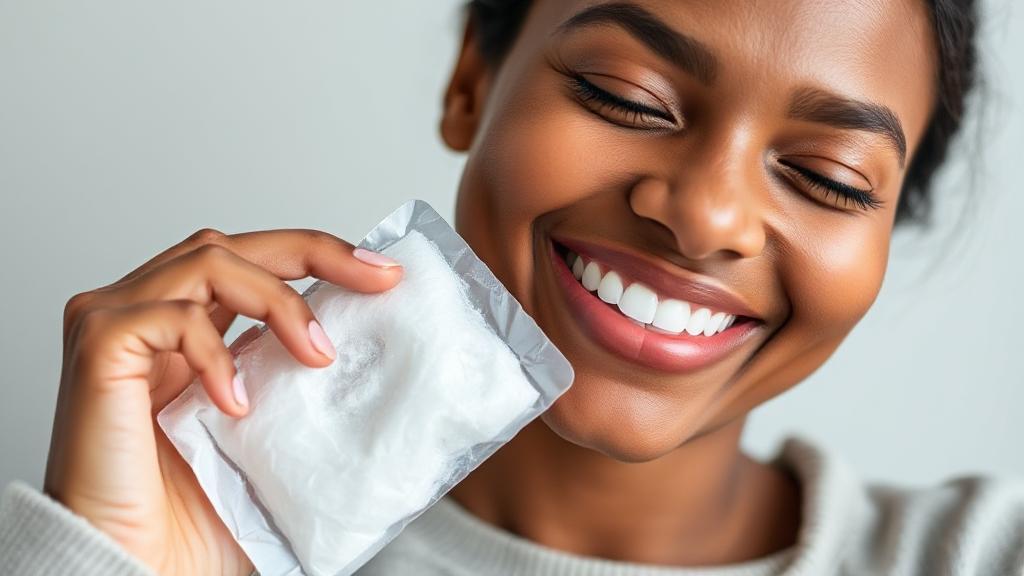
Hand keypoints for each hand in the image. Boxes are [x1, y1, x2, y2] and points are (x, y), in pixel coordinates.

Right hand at [44, 228, 401, 574]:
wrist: (136, 567)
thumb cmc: (194, 515)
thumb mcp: (270, 433)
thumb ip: (300, 387)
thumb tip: (380, 369)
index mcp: (184, 331)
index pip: (252, 263)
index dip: (318, 255)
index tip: (383, 275)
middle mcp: (145, 313)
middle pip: (232, 244)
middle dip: (316, 253)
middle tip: (377, 282)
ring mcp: (116, 323)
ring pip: (209, 262)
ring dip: (278, 300)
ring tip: (318, 357)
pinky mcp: (99, 346)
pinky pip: (172, 317)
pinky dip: (217, 353)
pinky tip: (237, 404)